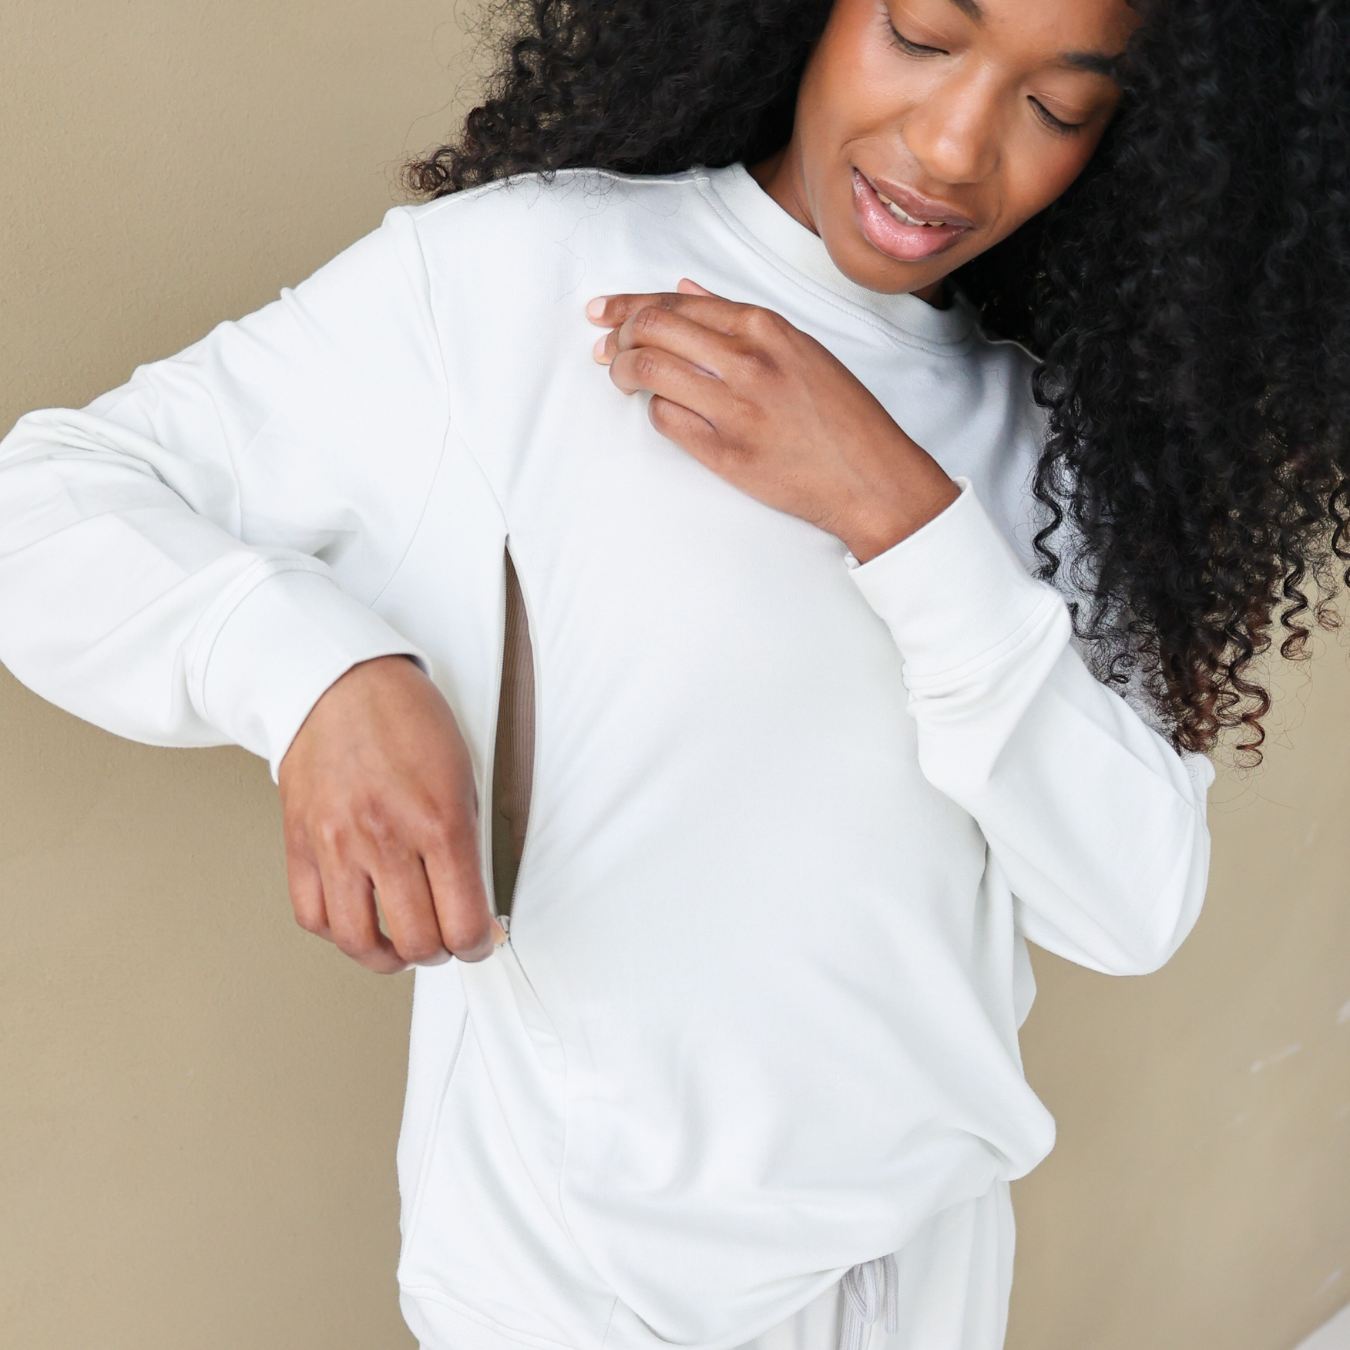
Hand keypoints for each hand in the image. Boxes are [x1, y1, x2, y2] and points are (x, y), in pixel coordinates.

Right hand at [277, 655, 504, 973]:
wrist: (340, 682)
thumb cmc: (405, 720)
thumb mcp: (462, 776)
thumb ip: (466, 845)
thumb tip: (475, 903)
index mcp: (437, 821)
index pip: (462, 922)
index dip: (479, 944)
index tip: (481, 939)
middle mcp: (384, 838)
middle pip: (415, 941)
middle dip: (439, 951)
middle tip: (445, 938)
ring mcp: (336, 844)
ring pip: (357, 941)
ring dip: (387, 955)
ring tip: (401, 943)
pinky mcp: (299, 843)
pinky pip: (313, 916)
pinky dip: (339, 931)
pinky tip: (359, 918)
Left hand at [587, 280, 958, 561]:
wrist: (870, 477)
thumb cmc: (841, 416)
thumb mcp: (801, 350)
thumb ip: (740, 321)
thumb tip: (685, 291)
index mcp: (766, 328)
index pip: (676, 303)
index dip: (629, 305)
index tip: (604, 312)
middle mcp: (749, 360)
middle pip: (652, 329)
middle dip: (617, 336)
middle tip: (607, 349)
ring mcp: (735, 407)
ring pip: (649, 371)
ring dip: (623, 373)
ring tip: (623, 380)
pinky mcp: (726, 452)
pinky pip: (665, 420)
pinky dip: (653, 412)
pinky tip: (662, 412)